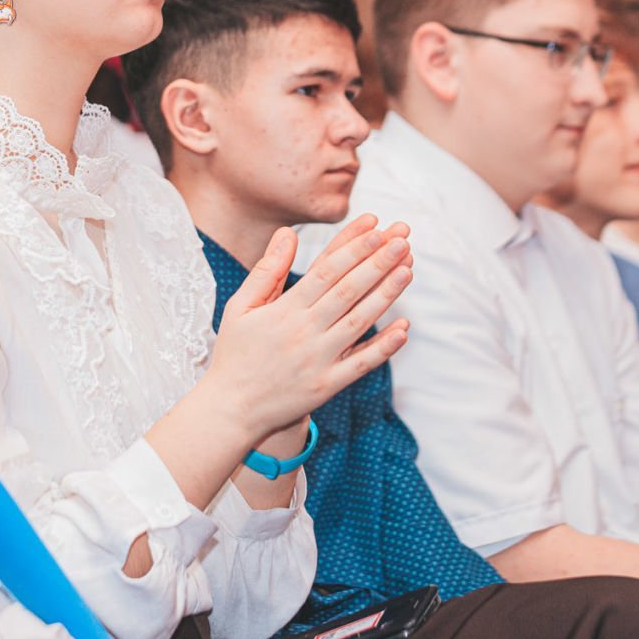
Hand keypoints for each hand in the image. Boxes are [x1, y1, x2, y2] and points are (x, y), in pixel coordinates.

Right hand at [206, 217, 412, 441]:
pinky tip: (404, 328)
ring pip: (359, 322)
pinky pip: (361, 364)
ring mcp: (319, 360)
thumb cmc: (235, 353)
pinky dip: (384, 347)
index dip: (353, 248)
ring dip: (386, 295)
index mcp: (284, 310)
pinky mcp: (328, 386)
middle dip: (378, 263)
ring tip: (408, 269)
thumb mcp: (240, 306)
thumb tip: (287, 233)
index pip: (326, 271)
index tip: (375, 229)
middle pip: (348, 291)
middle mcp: (304, 332)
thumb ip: (266, 269)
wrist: (231, 409)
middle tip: (402, 239)